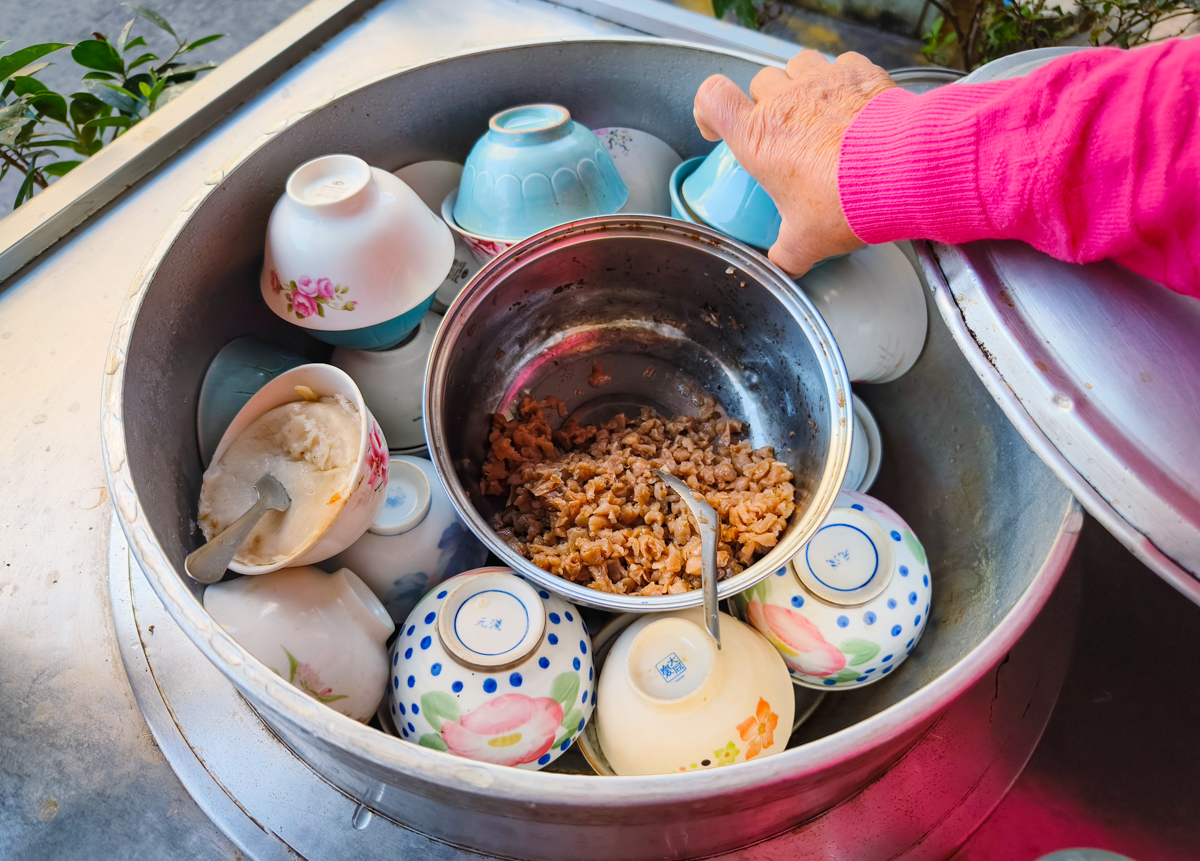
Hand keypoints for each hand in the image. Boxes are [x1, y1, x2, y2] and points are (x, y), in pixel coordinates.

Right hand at [693, 51, 894, 275]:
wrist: (901, 173)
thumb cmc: (845, 201)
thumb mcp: (806, 242)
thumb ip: (787, 255)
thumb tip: (783, 265)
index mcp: (757, 138)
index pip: (712, 99)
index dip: (709, 108)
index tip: (720, 126)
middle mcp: (784, 102)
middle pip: (762, 83)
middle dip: (769, 103)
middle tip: (786, 132)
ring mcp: (823, 81)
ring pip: (799, 65)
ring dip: (804, 83)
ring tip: (820, 111)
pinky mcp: (859, 73)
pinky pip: (843, 63)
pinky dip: (845, 77)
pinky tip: (853, 102)